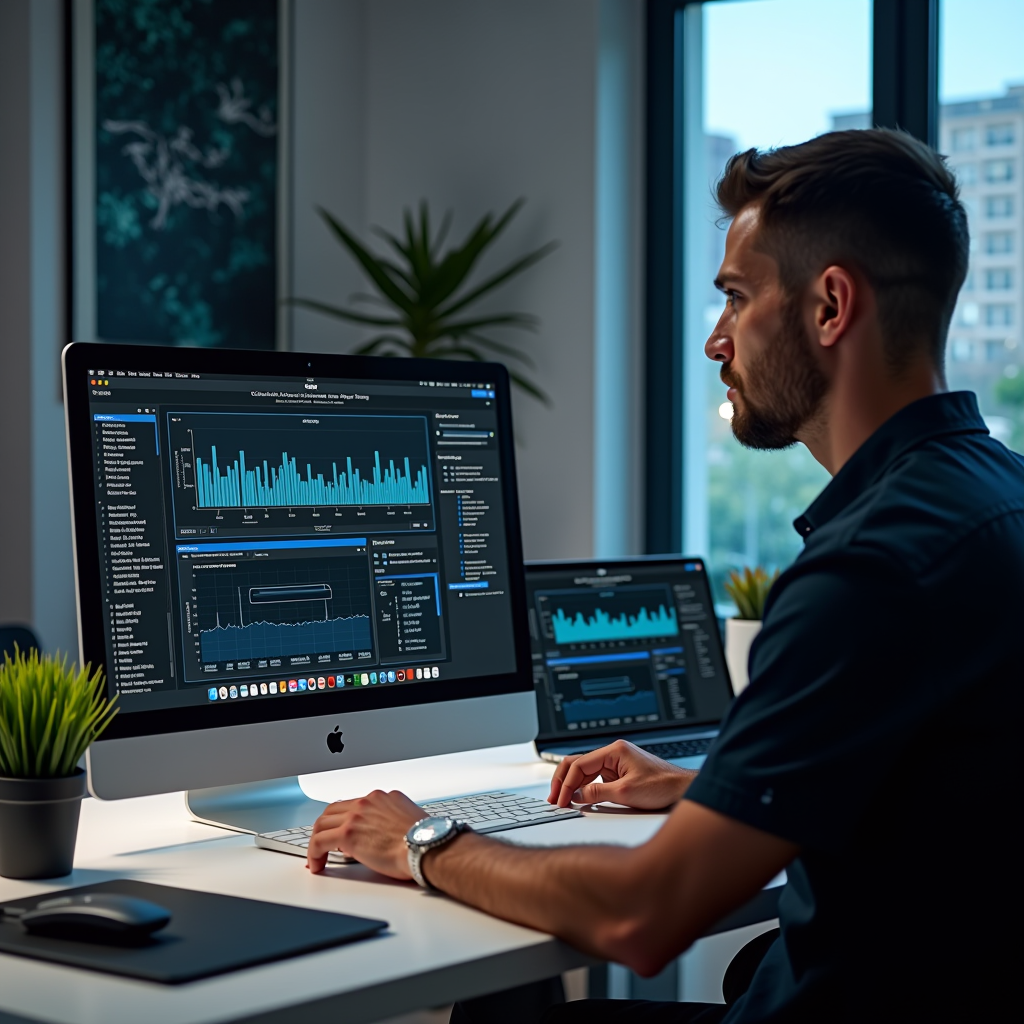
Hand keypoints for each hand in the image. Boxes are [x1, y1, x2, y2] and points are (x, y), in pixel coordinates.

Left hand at [307, 789, 424, 876]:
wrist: (426, 847)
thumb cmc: (424, 840)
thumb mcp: (407, 819)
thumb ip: (391, 820)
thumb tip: (384, 835)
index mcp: (383, 797)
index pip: (353, 805)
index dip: (343, 820)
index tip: (340, 833)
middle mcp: (367, 801)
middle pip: (333, 810)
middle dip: (325, 827)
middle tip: (323, 844)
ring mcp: (356, 815)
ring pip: (322, 823)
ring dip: (317, 840)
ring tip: (317, 857)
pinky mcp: (348, 833)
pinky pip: (319, 841)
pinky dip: (313, 853)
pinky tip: (316, 864)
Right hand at [548, 740, 695, 809]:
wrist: (684, 789)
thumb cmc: (663, 786)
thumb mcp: (626, 793)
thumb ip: (597, 794)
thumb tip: (575, 796)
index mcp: (614, 751)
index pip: (580, 764)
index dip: (566, 783)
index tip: (561, 800)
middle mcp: (614, 753)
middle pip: (578, 763)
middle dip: (563, 781)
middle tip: (554, 798)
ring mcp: (617, 763)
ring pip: (585, 771)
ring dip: (573, 785)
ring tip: (563, 800)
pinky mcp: (620, 773)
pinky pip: (596, 778)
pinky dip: (586, 788)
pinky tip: (580, 799)